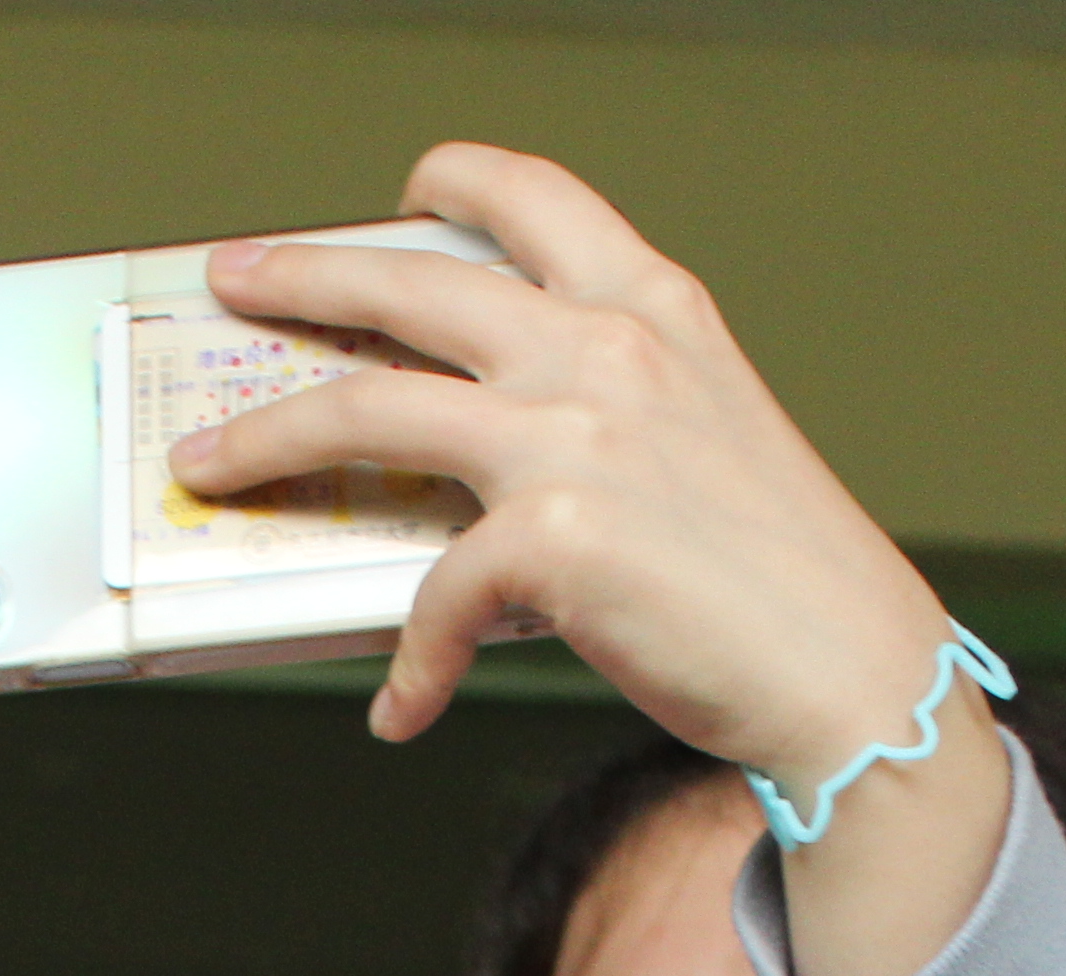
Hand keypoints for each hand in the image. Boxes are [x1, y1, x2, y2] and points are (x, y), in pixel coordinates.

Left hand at [190, 150, 958, 788]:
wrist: (853, 668)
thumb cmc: (784, 575)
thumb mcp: (702, 434)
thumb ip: (605, 402)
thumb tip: (482, 438)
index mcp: (652, 307)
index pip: (526, 196)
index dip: (440, 183)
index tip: (388, 202)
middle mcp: (606, 348)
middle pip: (408, 278)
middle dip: (302, 272)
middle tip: (236, 277)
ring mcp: (575, 436)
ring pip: (368, 404)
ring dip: (268, 435)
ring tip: (212, 462)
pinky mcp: (554, 537)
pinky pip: (430, 590)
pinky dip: (409, 658)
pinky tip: (404, 700)